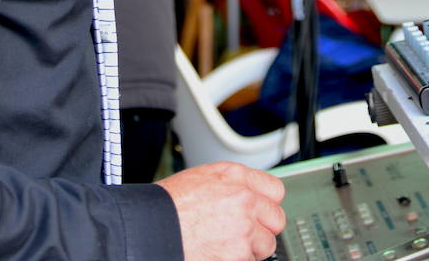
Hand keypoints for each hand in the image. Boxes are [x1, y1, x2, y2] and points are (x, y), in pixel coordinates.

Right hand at [157, 161, 285, 260]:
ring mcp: (244, 226)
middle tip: (247, 233)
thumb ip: (230, 184)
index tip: (262, 211)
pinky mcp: (239, 252)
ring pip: (267, 244)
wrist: (152, 227)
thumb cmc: (167, 205)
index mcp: (234, 176)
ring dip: (251, 248)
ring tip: (228, 245)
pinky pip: (251, 260)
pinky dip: (238, 260)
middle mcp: (244, 198)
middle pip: (276, 218)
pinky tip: (219, 253)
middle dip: (264, 228)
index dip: (267, 203)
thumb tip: (244, 193)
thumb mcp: (200, 179)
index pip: (275, 189)